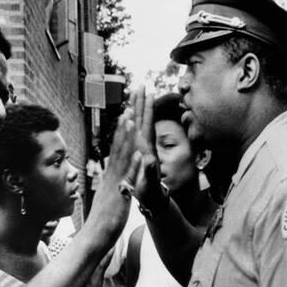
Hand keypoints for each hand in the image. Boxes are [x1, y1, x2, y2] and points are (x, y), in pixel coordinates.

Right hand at [121, 88, 166, 208]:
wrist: (154, 201)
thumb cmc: (150, 194)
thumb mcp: (148, 183)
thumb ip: (149, 171)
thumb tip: (149, 159)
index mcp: (145, 150)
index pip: (146, 124)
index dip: (146, 108)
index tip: (145, 92)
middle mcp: (145, 146)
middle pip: (143, 120)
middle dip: (141, 102)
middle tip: (141, 85)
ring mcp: (142, 149)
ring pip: (139, 125)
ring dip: (138, 110)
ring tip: (136, 96)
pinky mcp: (140, 153)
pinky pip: (136, 134)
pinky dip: (133, 124)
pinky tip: (131, 118)